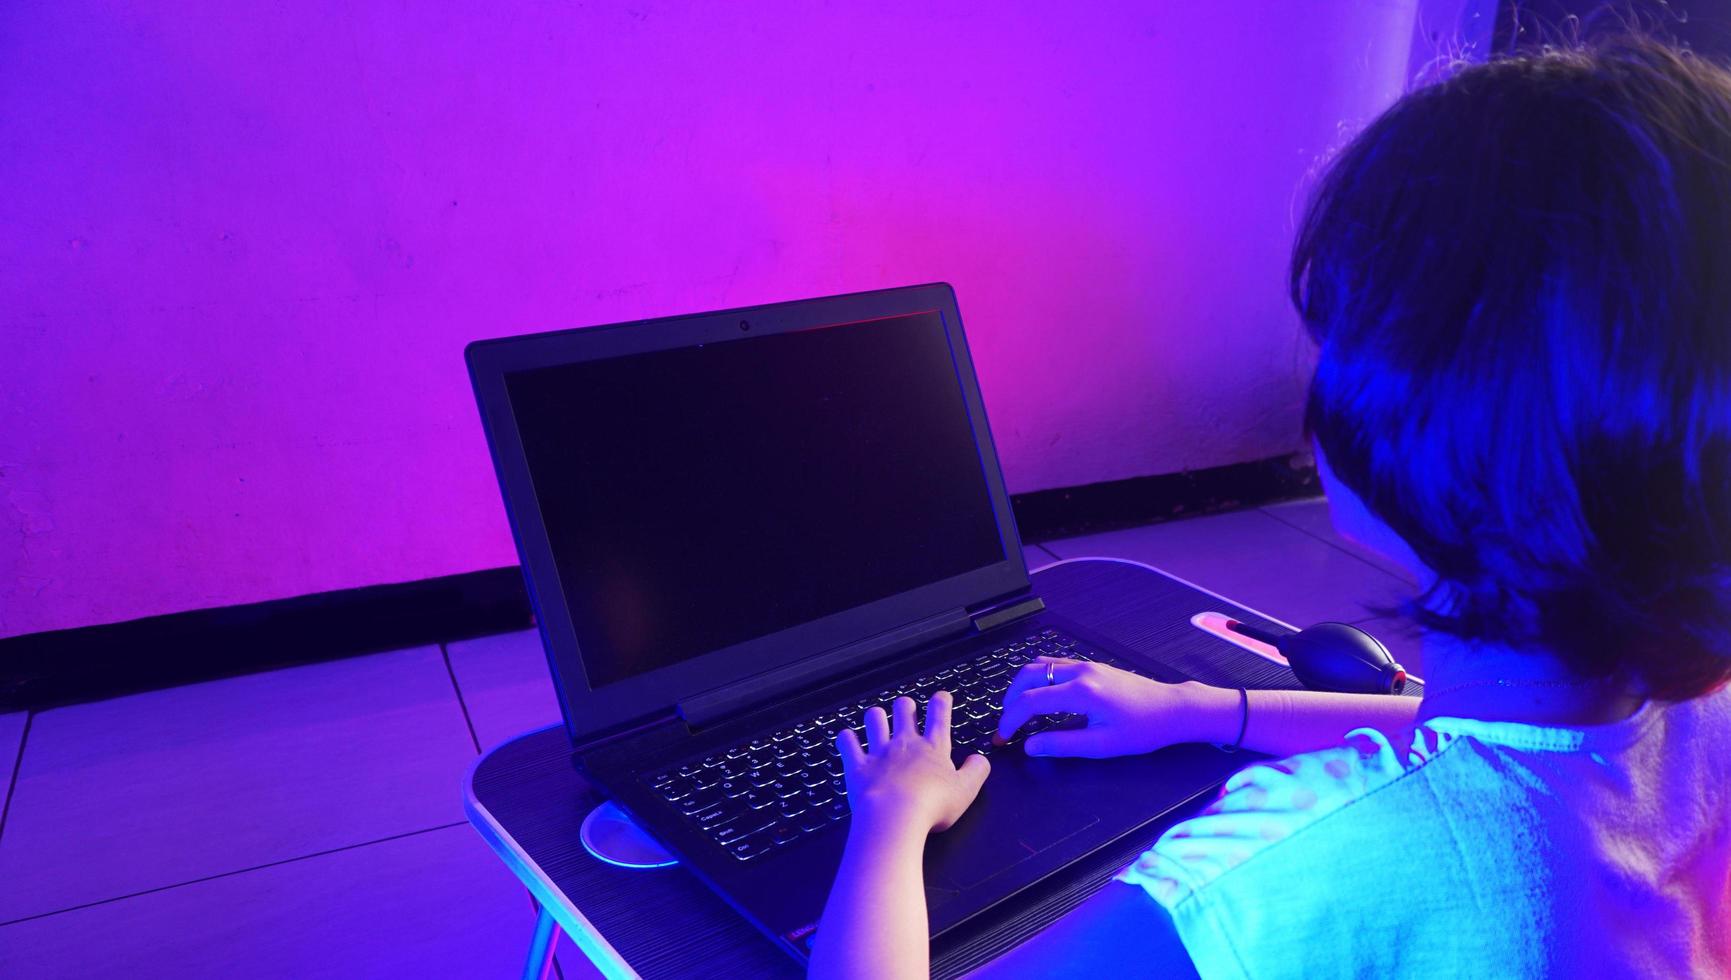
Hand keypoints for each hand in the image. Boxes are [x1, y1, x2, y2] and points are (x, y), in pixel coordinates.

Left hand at [836, 693, 990, 835]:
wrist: (896, 815)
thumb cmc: (933, 805)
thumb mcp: (966, 791)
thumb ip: (976, 771)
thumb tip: (980, 759)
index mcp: (933, 749)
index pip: (939, 716)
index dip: (941, 703)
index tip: (941, 696)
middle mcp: (905, 744)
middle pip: (904, 711)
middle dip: (905, 706)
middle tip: (906, 707)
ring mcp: (879, 752)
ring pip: (875, 720)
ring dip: (876, 717)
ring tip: (877, 718)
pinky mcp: (857, 765)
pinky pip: (848, 744)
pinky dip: (846, 739)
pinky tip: (846, 738)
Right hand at [995, 657, 1233, 757]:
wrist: (1173, 709)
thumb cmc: (1143, 730)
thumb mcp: (1102, 746)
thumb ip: (1062, 745)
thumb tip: (1030, 747)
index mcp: (1081, 692)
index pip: (1031, 702)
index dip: (1011, 720)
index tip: (1002, 738)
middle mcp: (1080, 672)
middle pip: (1028, 675)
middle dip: (1010, 699)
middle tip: (1006, 723)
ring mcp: (1086, 665)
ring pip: (1040, 666)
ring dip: (1023, 687)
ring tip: (1019, 712)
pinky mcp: (1092, 666)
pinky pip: (1054, 666)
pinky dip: (1039, 680)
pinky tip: (1041, 698)